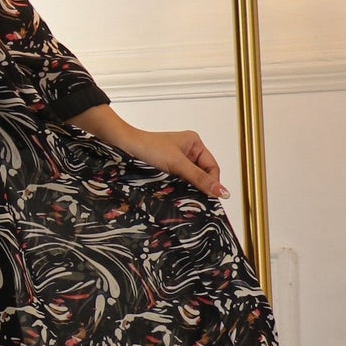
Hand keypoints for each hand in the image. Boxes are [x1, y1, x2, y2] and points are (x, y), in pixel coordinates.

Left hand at [65, 104, 228, 199]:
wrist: (122, 146)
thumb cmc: (148, 148)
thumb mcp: (177, 164)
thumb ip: (200, 179)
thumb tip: (223, 192)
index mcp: (195, 143)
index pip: (212, 168)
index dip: (212, 183)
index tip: (209, 199)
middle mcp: (188, 150)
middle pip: (202, 174)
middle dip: (199, 187)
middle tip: (196, 202)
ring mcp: (176, 160)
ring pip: (189, 179)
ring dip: (187, 189)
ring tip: (182, 198)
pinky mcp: (165, 169)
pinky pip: (178, 181)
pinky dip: (177, 188)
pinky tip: (174, 195)